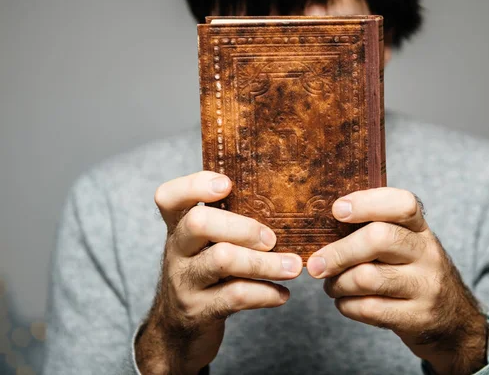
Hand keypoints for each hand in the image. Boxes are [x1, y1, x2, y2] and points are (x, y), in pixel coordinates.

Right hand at [135, 171, 302, 374]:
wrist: (177, 331)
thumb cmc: (204, 274)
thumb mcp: (204, 245)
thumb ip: (227, 222)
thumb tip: (283, 200)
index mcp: (179, 227)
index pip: (169, 196)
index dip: (195, 185)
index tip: (227, 184)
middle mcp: (176, 250)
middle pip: (199, 222)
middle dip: (243, 227)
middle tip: (272, 239)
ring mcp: (184, 281)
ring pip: (222, 259)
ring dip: (265, 263)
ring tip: (293, 267)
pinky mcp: (198, 311)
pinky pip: (235, 296)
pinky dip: (265, 294)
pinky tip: (282, 294)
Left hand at [306, 188, 486, 374]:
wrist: (453, 319)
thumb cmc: (412, 272)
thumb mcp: (404, 244)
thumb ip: (373, 229)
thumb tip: (320, 225)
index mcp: (419, 228)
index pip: (402, 204)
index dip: (367, 202)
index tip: (336, 210)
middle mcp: (427, 253)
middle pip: (378, 239)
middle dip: (339, 252)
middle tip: (315, 263)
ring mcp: (425, 286)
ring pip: (367, 277)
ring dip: (338, 283)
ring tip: (331, 284)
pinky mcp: (417, 317)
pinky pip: (369, 309)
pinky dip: (346, 306)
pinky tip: (344, 302)